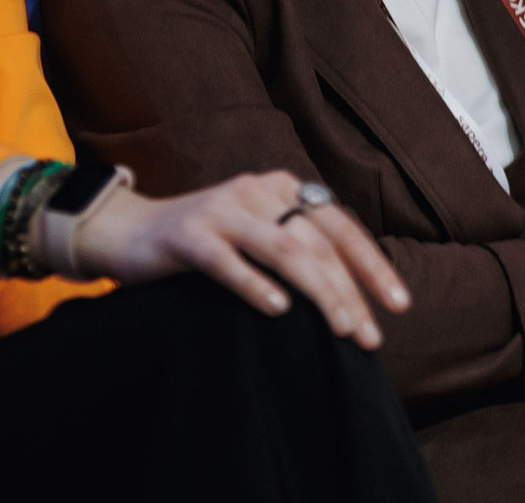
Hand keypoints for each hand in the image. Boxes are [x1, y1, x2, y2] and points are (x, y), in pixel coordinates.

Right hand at [63, 171, 411, 349]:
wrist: (125, 230)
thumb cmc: (202, 243)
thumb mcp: (255, 234)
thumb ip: (296, 248)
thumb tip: (353, 295)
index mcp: (280, 188)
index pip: (340, 225)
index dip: (372, 265)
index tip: (399, 305)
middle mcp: (257, 190)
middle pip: (318, 242)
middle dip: (350, 291)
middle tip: (369, 337)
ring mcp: (222, 209)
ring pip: (284, 248)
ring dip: (318, 292)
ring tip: (341, 329)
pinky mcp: (187, 233)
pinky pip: (227, 260)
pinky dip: (256, 284)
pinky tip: (278, 310)